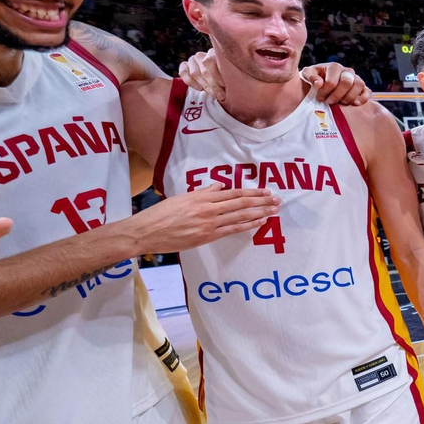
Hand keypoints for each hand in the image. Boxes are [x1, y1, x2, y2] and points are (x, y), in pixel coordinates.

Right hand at [127, 187, 279, 252]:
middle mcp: (207, 209)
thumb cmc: (161, 214)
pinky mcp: (206, 237)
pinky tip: (260, 223)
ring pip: (240, 217)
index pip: (233, 193)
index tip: (265, 191)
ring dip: (259, 213)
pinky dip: (248, 226)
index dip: (251, 192)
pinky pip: (232, 230)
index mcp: (201, 198)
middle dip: (261, 201)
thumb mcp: (182, 198)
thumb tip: (220, 186)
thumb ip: (203, 192)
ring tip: (274, 211)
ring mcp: (208, 224)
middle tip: (277, 200)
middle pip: (240, 203)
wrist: (146, 232)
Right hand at [179, 49, 224, 101]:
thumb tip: (230, 87)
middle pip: (205, 71)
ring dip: (204, 86)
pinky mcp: (183, 66)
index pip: (211, 61)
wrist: (209, 78)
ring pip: (195, 74)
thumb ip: (227, 78)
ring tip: (212, 94)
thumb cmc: (222, 77)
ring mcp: (191, 60)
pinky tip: (199, 89)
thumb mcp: (226, 76)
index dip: (217, 75)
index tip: (224, 85)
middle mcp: (200, 55)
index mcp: (213, 53)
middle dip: (213, 85)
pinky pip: (183, 73)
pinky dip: (191, 82)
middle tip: (220, 96)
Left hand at [301, 62, 370, 105]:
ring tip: (341, 103)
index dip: (325, 92)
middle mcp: (347, 71)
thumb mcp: (308, 75)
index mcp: (334, 67)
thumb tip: (319, 83)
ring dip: (349, 97)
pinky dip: (362, 98)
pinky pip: (368, 92)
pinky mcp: (363, 88)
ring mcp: (356, 79)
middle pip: (346, 82)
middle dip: (337, 95)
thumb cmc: (315, 79)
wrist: (323, 83)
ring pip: (359, 85)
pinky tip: (354, 103)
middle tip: (329, 102)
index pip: (332, 81)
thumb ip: (310, 77)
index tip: (319, 97)